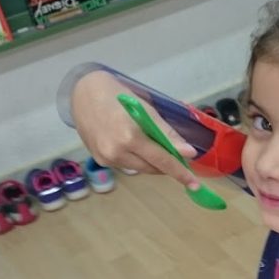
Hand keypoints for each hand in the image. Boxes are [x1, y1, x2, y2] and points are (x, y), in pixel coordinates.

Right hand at [70, 70, 199, 187]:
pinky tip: (134, 145)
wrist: (84, 94)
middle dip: (167, 164)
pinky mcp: (100, 160)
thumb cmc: (119, 96)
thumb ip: (167, 134)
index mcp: (130, 137)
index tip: (194, 184)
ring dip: (152, 162)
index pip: (162, 160)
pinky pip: (127, 166)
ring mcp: (106, 158)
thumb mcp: (147, 110)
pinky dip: (137, 159)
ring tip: (153, 145)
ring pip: (140, 168)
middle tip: (177, 156)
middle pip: (152, 168)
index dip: (180, 172)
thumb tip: (188, 152)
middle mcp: (116, 152)